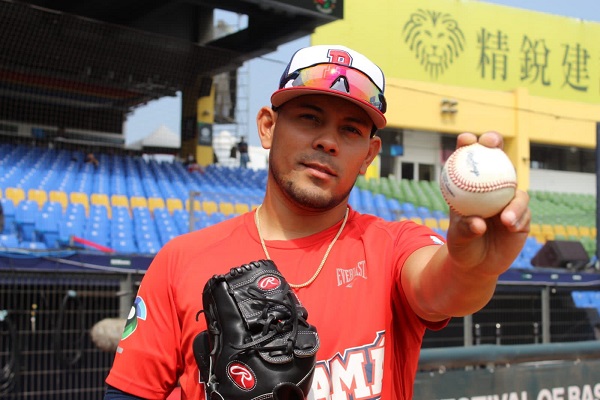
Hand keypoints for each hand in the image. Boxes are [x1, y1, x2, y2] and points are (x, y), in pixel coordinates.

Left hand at [445, 132, 530, 276]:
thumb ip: (465, 229)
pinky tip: (510, 225)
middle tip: (491, 142)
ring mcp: (508, 201)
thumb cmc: (462, 246)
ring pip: (514, 188)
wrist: (477, 265)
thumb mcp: (457, 238)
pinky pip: (523, 212)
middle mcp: (490, 188)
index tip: (466, 140)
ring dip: (510, 198)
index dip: (467, 144)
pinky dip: (517, 217)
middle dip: (494, 142)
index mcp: (469, 188)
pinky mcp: (522, 216)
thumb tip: (477, 222)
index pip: (467, 160)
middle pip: (495, 159)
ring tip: (505, 216)